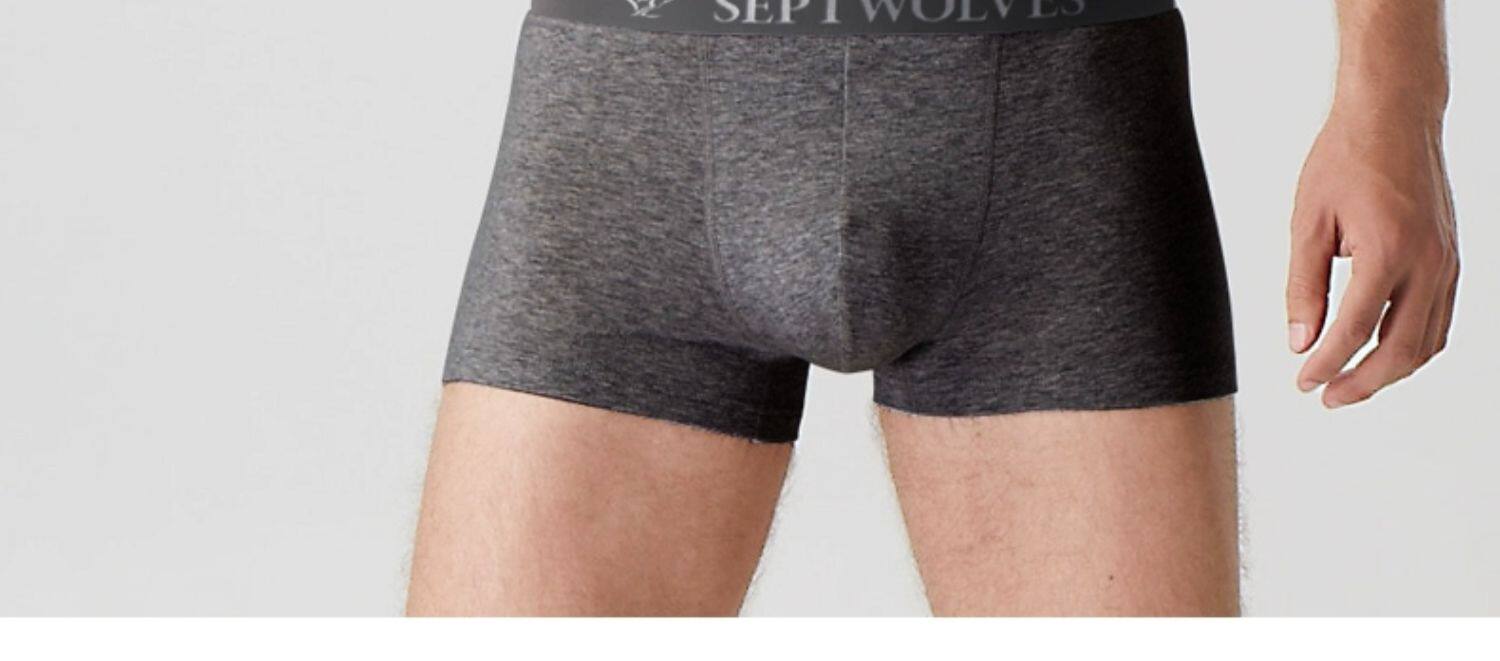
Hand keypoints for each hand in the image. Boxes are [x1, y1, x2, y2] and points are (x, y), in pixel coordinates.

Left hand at [1287, 104, 1459, 407]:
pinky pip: (1441, 319)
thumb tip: (1300, 342)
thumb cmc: (1345, 160)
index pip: (1354, 330)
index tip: (1302, 381)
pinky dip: (1413, 346)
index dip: (1325, 365)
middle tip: (1324, 396)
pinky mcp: (1453, 258)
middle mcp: (1427, 262)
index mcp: (1387, 251)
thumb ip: (1303, 286)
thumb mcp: (1308, 222)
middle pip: (1399, 350)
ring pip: (1427, 341)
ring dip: (1389, 372)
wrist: (1394, 117)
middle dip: (1360, 383)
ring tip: (1349, 383)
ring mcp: (1447, 262)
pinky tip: (1383, 353)